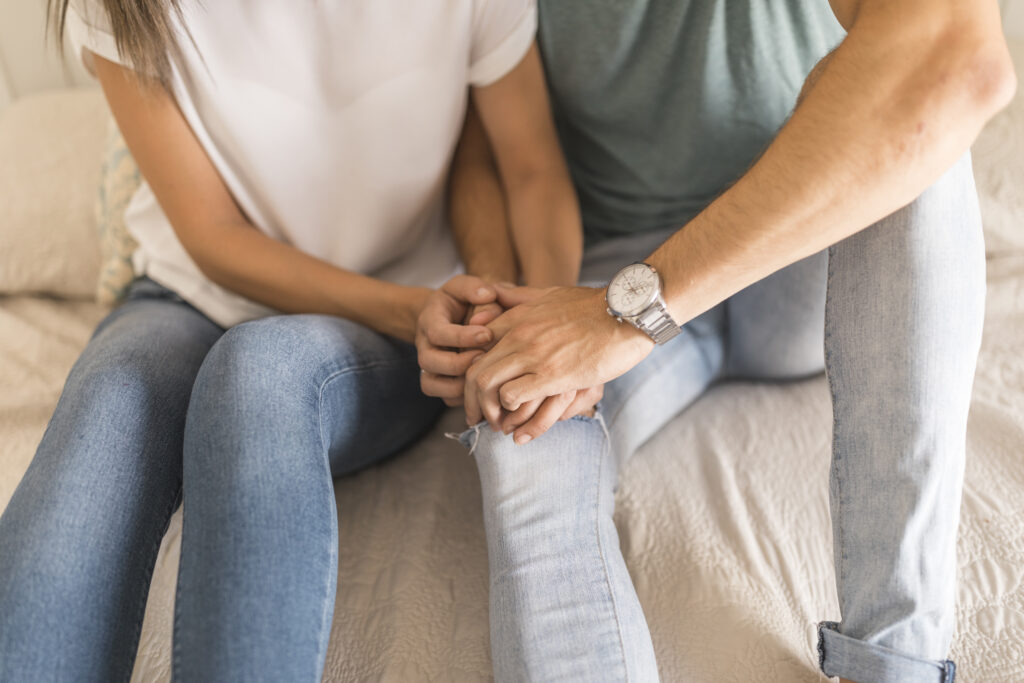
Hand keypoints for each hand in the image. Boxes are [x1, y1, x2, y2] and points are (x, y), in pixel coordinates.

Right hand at [416, 275, 498, 405]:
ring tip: (483, 375)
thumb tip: (488, 295)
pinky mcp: (439, 383)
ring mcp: (429, 367)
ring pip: (432, 384)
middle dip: (459, 363)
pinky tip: (482, 387)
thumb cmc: (463, 301)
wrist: (454, 317)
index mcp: (429, 320)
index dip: (462, 336)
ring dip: (459, 384)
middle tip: (484, 357)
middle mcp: (424, 346)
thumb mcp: (466, 287)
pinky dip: (462, 397)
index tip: (487, 335)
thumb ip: (476, 288)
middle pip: (429, 361)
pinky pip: (444, 398)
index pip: (438, 332)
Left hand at [464, 285, 654, 432]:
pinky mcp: (551, 374)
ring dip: (489, 410)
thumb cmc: (593, 306)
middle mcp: (518, 335)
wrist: (626, 313)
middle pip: (473, 371)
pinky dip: (510, 413)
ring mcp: (532, 354)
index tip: (478, 394)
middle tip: (479, 419)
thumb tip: (495, 293)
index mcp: (516, 319)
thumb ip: (519, 296)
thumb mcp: (549, 293)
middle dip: (472, 401)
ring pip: (485, 385)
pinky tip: (520, 423)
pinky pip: (512, 397)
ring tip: (498, 426)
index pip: (475, 348)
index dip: (471, 375)